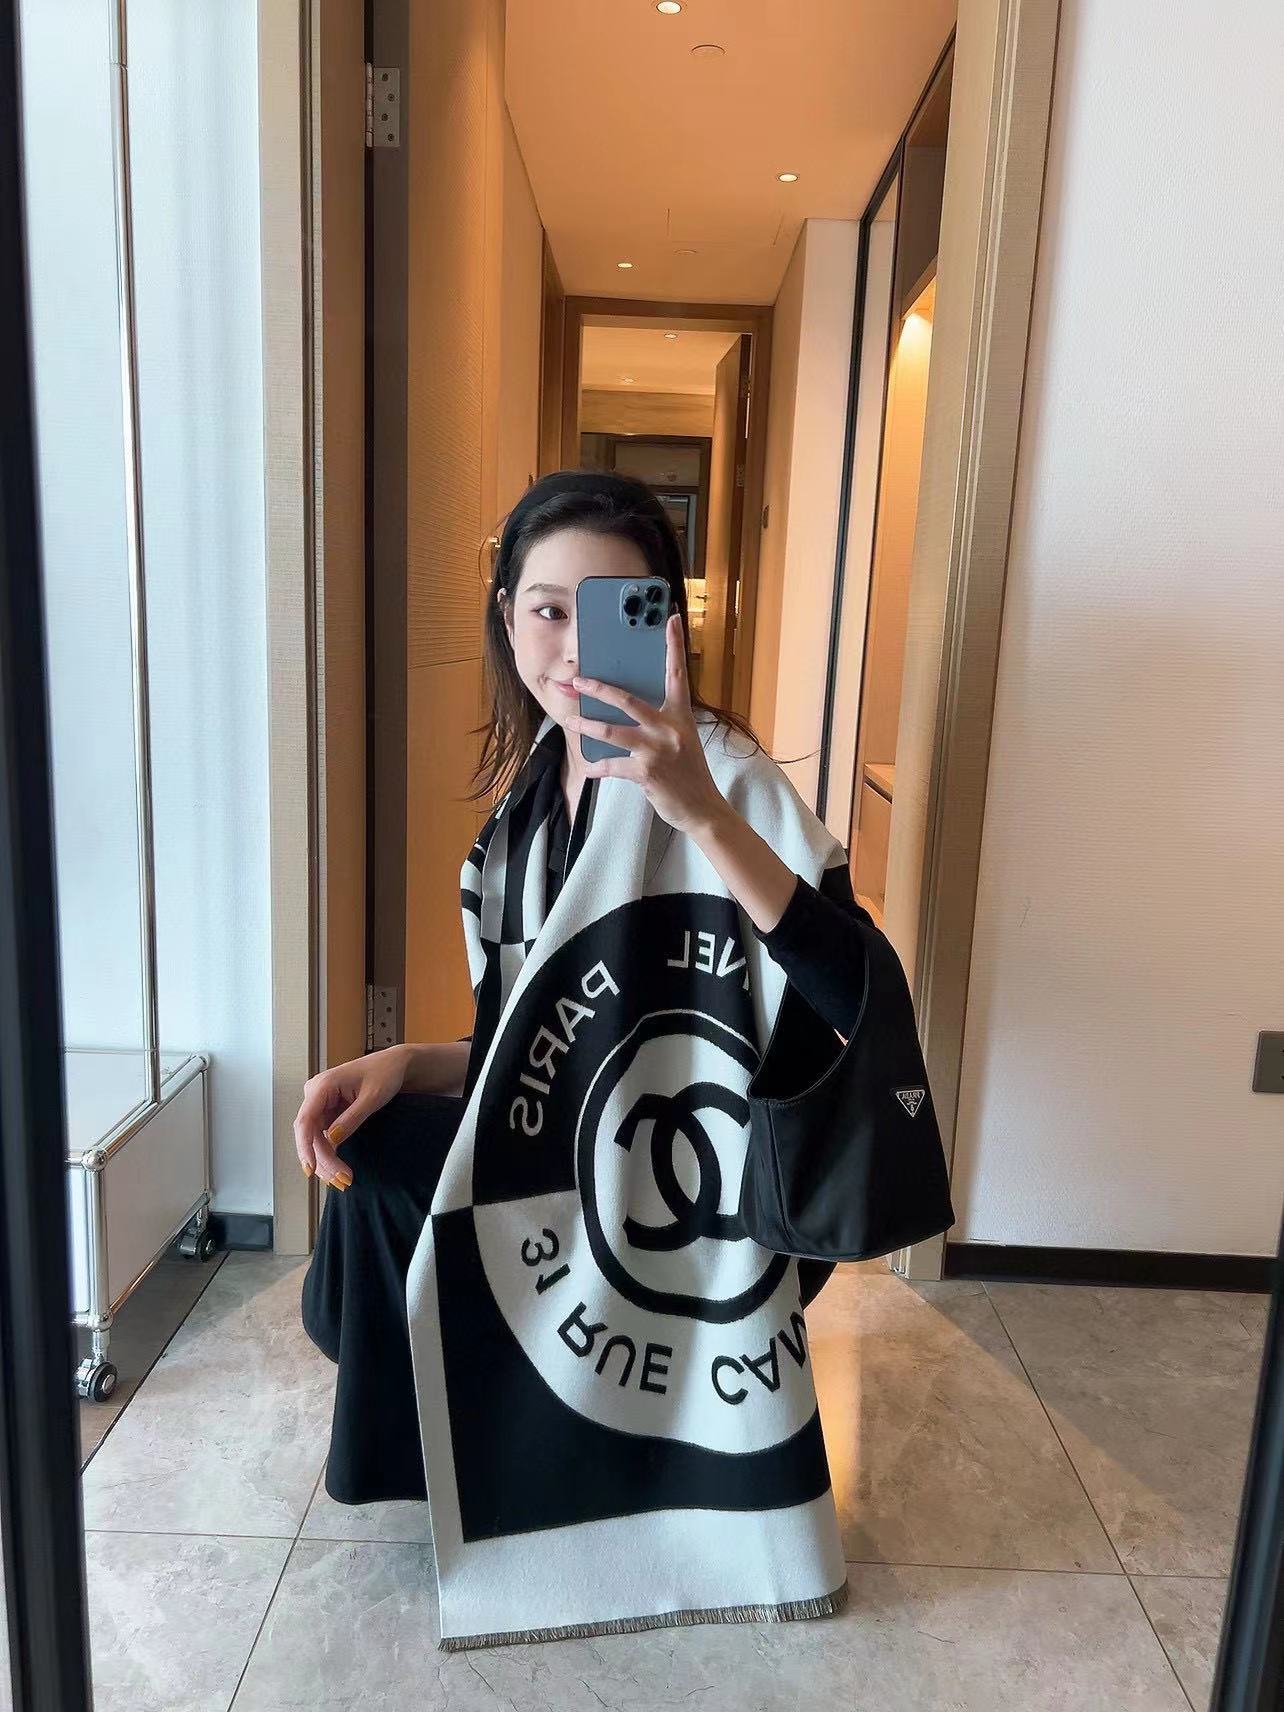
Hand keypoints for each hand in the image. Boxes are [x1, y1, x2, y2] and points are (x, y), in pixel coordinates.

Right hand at [292, 1045, 409, 1187]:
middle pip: (309, 1134)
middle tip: (341, 1179)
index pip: (305, 1120)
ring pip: (314, 1138)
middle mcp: (315, 1094)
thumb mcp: (372, 1097)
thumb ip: (351, 1119)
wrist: (394, 1065)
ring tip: (342, 1179)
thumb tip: (331, 1140)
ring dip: (326, 1160)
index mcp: (322, 1085)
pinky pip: (322, 1136)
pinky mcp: (327, 1111)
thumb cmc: (384, 1073)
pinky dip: (330, 1153)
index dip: (305, 1147)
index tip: (311, 1168)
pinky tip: (337, 1169)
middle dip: (322, 1159)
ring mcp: (320, 1103)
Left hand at [566, 611, 727, 836]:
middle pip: (629, 701)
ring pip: (613, 732)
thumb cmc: (688, 772)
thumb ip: (660, 722)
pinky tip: (586, 768)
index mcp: (680, 715)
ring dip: (587, 726)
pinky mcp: (646, 772)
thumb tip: (628, 709)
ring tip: (571, 720)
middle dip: (600, 689)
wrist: (702, 808)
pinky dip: (596, 767)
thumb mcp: (681, 739)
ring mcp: (657, 750)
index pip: (677, 674)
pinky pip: (612, 766)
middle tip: (579, 680)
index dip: (675, 646)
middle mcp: (669, 729)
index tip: (673, 619)